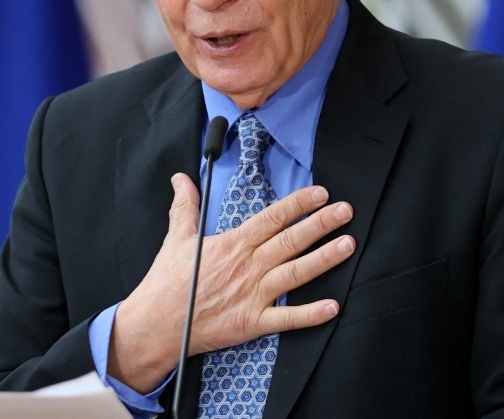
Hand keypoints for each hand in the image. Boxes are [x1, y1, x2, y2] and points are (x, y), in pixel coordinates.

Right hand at [108, 172, 354, 392]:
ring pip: (295, 274)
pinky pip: (287, 319)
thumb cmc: (167, 282)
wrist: (156, 324)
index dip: (298, 204)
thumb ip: (185, 206)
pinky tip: (333, 306)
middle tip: (345, 211)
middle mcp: (247, 267)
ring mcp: (252, 296)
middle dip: (321, 224)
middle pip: (290, 241)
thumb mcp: (176, 238)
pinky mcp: (252, 323)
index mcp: (232, 244)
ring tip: (348, 245)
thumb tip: (181, 179)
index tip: (321, 193)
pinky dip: (311, 314)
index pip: (272, 218)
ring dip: (324, 259)